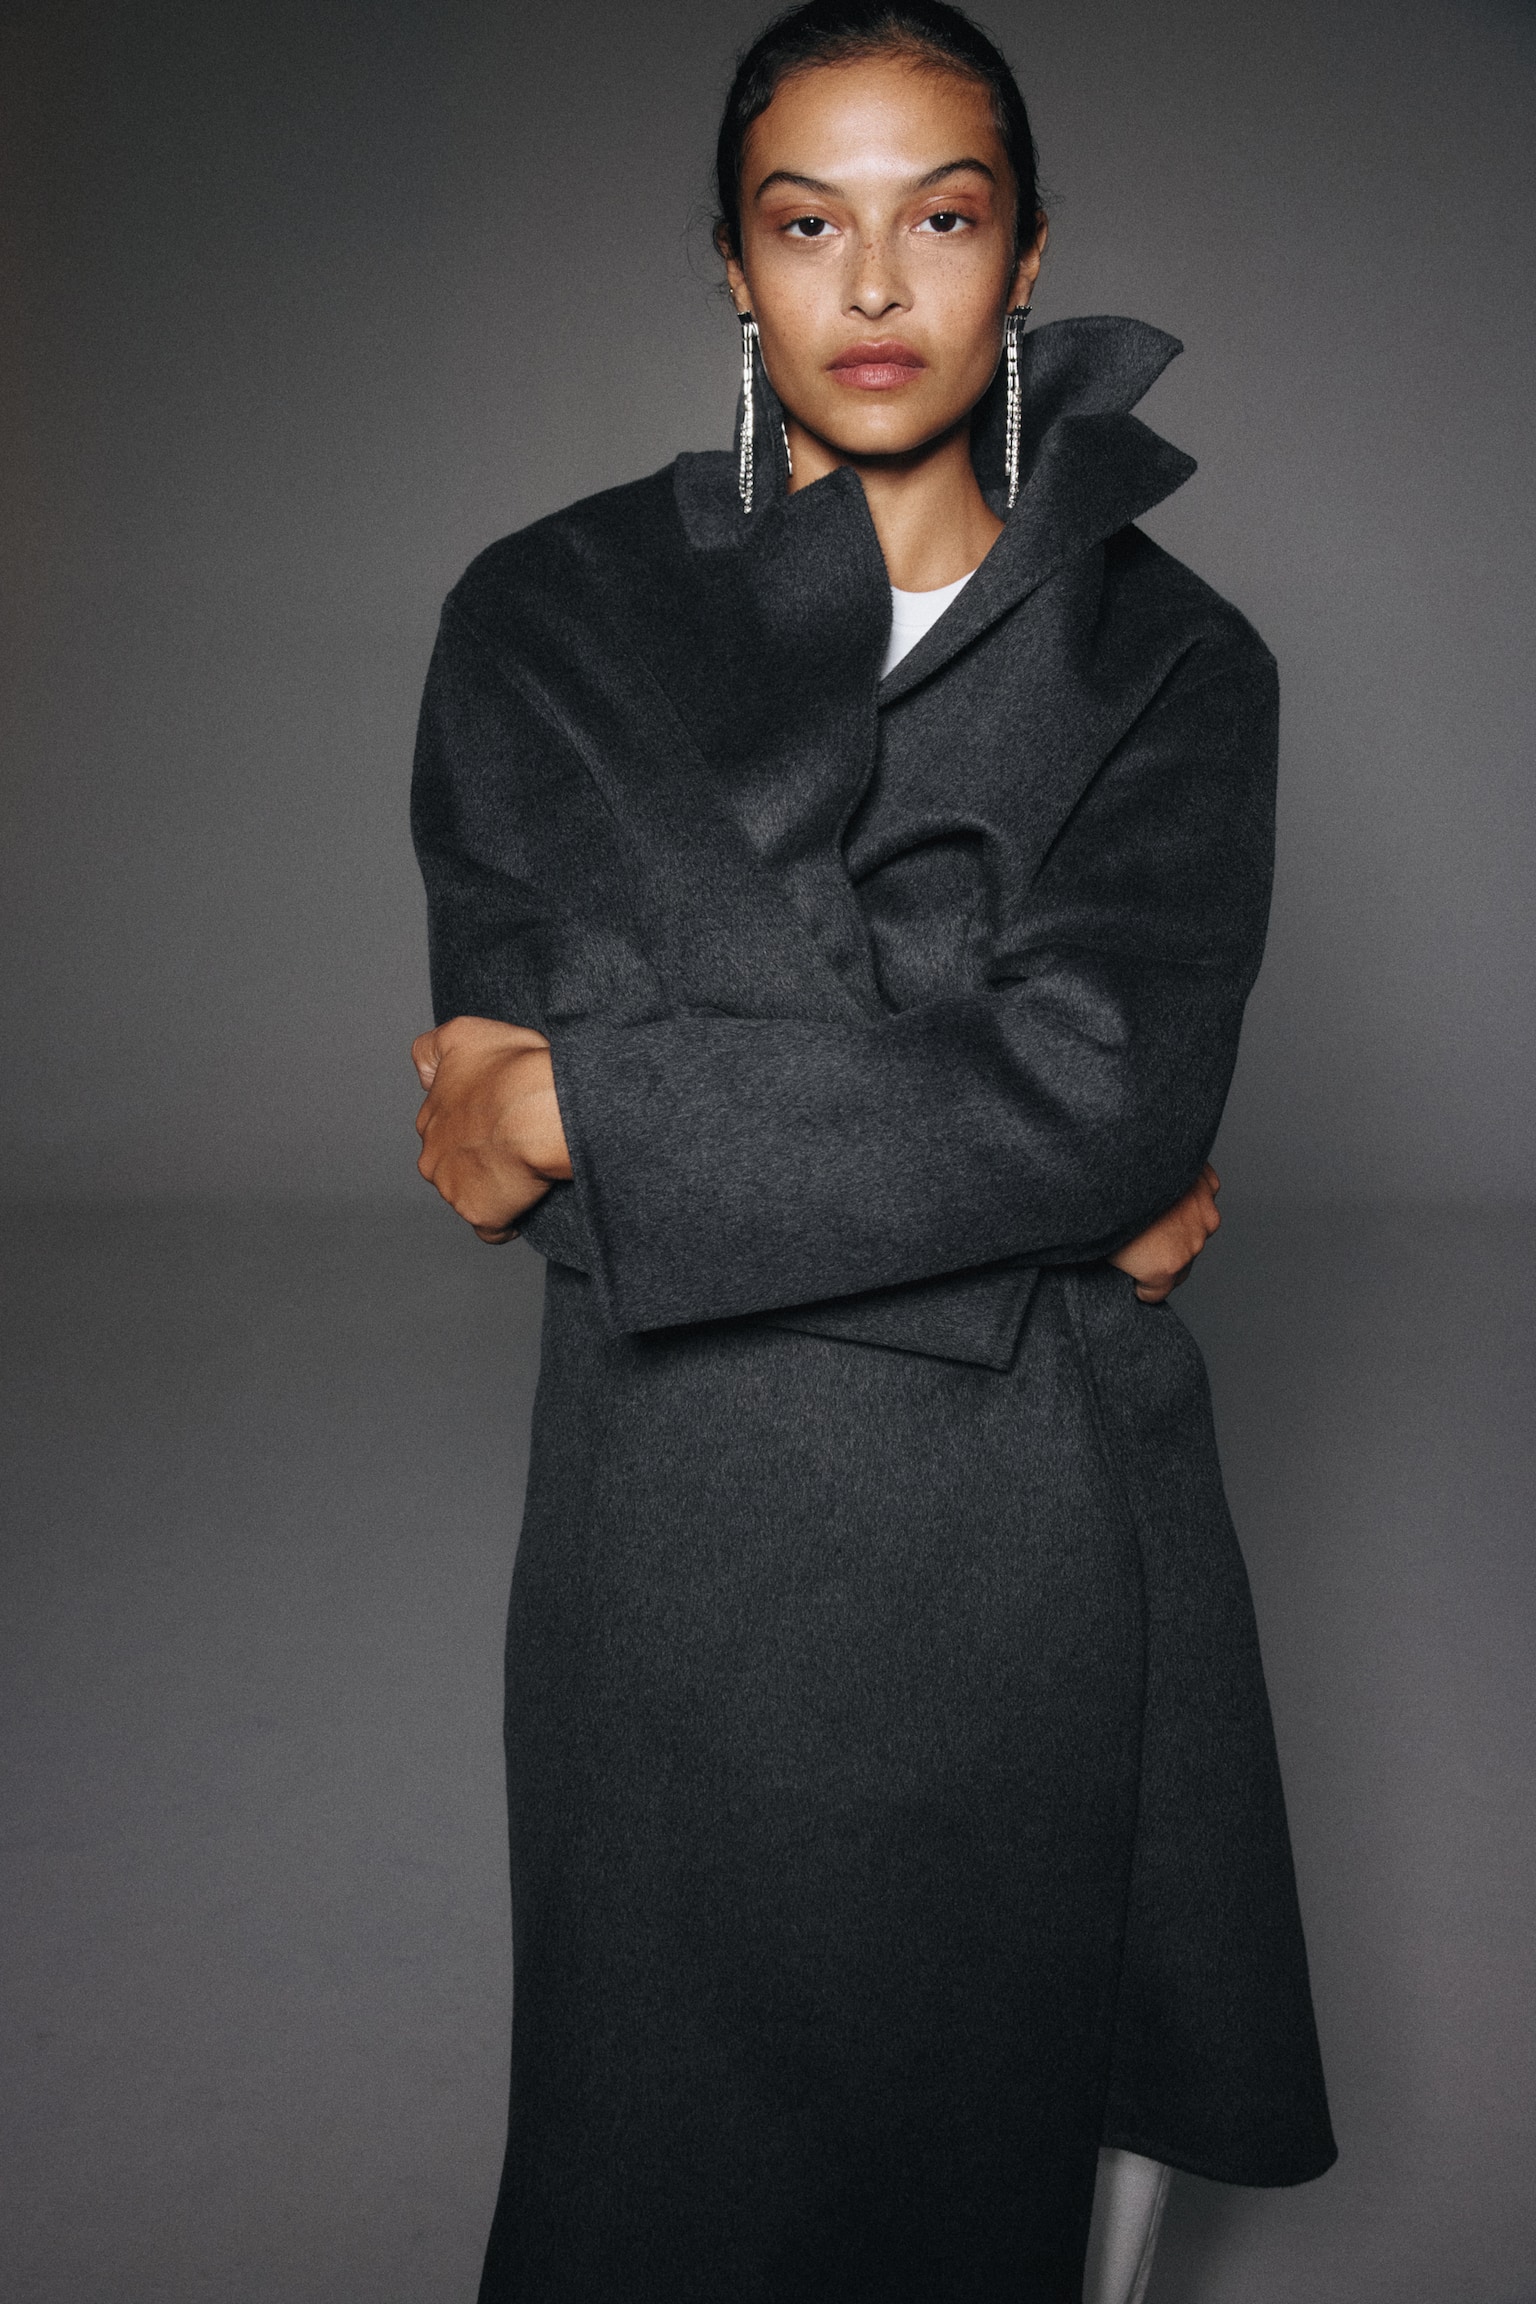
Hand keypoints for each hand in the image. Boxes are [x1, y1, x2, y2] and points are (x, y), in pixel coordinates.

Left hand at [412, 1015, 572, 1243]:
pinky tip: (521, 1206)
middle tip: (514, 1143)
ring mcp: (453, 1188)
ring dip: (491, 1186)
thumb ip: (431, 1051)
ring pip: (468, 1193)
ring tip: (525, 1169)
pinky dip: (505, 1220)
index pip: (442, 1126)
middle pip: (451, 1163)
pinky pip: (491, 1227)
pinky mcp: (480, 1214)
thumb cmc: (512, 1070)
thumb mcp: (464, 1035)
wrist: (541, 1111)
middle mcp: (433, 1156)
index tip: (495, 1117)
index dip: (471, 1123)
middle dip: (476, 1157)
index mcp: (431, 1117)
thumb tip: (424, 1074)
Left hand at [1108, 1164, 1220, 1303]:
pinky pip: (1202, 1198)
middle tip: (1137, 1236)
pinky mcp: (1207, 1186)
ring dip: (1178, 1224)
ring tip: (1149, 1208)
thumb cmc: (1097, 1202)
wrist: (1113, 1157)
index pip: (1155, 1293)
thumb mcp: (1096, 1244)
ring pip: (1195, 1230)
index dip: (1138, 1283)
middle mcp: (1190, 1245)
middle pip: (1180, 1264)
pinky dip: (1188, 1195)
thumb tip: (1116, 1264)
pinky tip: (1165, 1186)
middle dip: (1161, 1255)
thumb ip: (1118, 1264)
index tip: (1129, 1273)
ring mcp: (1203, 1214)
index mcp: (1164, 1267)